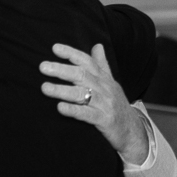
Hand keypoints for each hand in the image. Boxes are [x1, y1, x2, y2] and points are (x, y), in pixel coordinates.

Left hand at [40, 43, 148, 164]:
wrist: (133, 131)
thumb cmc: (117, 105)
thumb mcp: (111, 83)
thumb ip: (102, 65)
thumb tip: (97, 45)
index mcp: (104, 78)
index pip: (87, 61)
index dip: (71, 53)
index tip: (55, 48)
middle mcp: (104, 88)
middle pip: (82, 75)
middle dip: (62, 70)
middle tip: (43, 67)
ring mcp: (105, 104)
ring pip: (82, 94)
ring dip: (62, 90)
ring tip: (44, 88)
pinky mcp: (105, 120)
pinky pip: (87, 114)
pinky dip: (73, 110)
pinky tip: (60, 107)